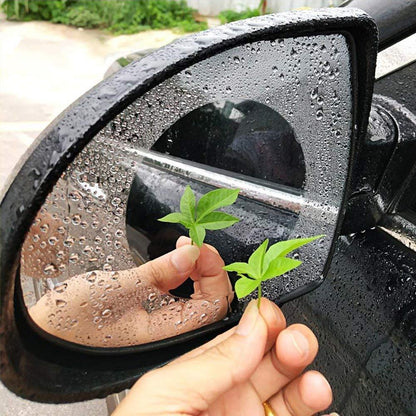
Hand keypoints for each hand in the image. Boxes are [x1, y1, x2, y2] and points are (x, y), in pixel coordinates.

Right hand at [29, 237, 232, 346]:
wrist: (46, 335)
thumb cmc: (73, 321)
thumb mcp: (119, 288)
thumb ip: (160, 272)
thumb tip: (192, 252)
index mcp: (168, 334)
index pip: (214, 305)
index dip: (215, 272)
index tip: (202, 247)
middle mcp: (171, 334)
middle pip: (211, 300)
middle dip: (208, 268)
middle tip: (193, 245)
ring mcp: (163, 326)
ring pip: (198, 297)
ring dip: (197, 270)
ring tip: (186, 248)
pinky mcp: (153, 316)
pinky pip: (181, 296)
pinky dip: (184, 275)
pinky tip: (176, 261)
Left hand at [113, 298, 332, 415]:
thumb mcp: (166, 393)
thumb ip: (213, 361)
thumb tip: (254, 323)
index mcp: (203, 377)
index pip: (243, 340)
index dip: (263, 324)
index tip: (274, 319)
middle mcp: (229, 400)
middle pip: (272, 364)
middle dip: (290, 347)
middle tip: (297, 346)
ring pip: (291, 399)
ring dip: (308, 385)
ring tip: (314, 387)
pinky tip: (326, 414)